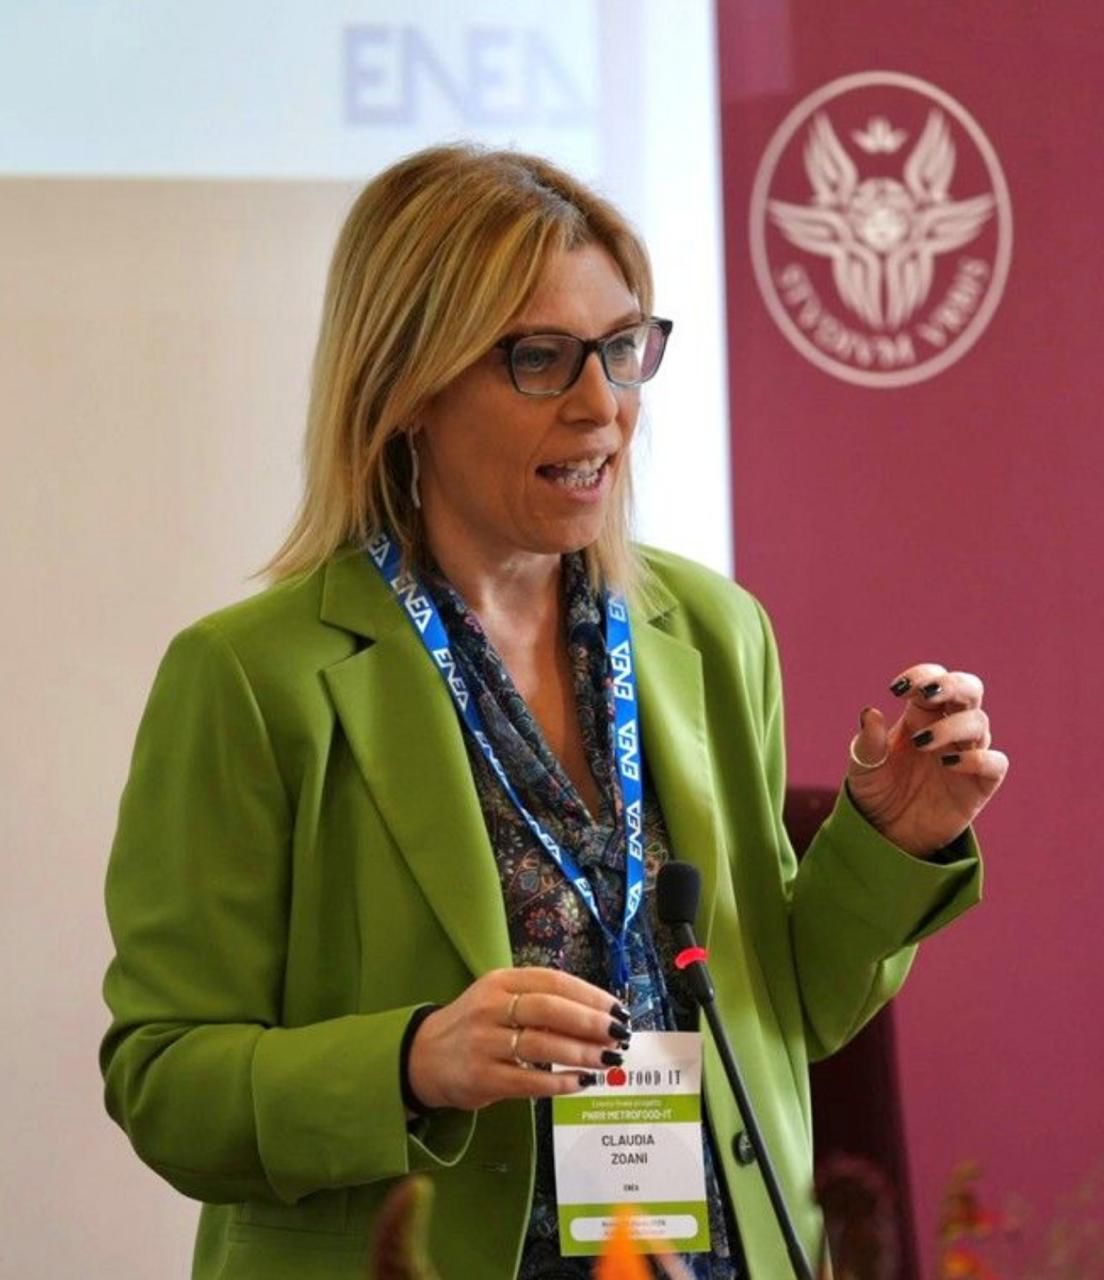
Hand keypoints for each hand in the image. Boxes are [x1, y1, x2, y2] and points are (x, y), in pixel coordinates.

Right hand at [406, 967, 630, 1111]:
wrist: (424, 1056)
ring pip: (542, 1044)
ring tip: (608, 1060)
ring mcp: (484, 1043)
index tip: (617, 1008)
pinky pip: (529, 1080)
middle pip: (550, 1009)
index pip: (553, 981)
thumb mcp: (499, 999)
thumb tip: (597, 1014)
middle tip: (618, 1034)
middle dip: (590, 1022)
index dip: (589, 994)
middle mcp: (491, 1007)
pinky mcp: (482, 1078)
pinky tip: (581, 1082)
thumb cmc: (475, 1025)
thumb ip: (540, 1001)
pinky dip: (560, 1081)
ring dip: (581, 1053)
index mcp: (501, 982)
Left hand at [846, 663, 1008, 856]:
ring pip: (980, 722)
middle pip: (969, 689)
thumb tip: (870, 712)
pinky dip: (977, 759)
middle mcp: (948, 728)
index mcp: (919, 714)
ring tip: (922, 742)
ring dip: (952, 726)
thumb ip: (867, 743)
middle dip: (953, 684)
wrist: (888, 835)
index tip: (897, 689)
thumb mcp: (863, 768)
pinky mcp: (980, 784)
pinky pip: (995, 762)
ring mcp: (967, 753)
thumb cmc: (876, 792)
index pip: (932, 680)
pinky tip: (949, 765)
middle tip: (928, 693)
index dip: (921, 676)